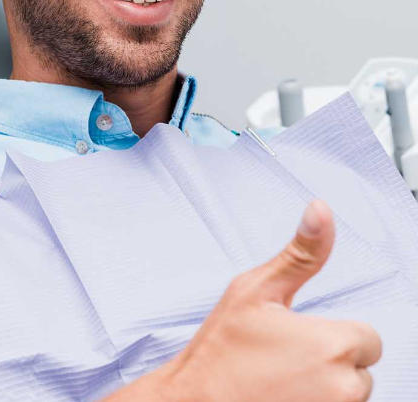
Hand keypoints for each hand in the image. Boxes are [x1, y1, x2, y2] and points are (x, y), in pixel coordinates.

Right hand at [156, 199, 382, 401]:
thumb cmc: (223, 346)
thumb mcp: (256, 289)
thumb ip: (301, 253)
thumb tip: (320, 207)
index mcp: (333, 345)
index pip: (368, 338)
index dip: (332, 333)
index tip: (296, 337)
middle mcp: (344, 389)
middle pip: (361, 368)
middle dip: (331, 361)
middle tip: (284, 359)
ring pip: (350, 395)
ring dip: (327, 388)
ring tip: (281, 381)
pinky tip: (284, 398)